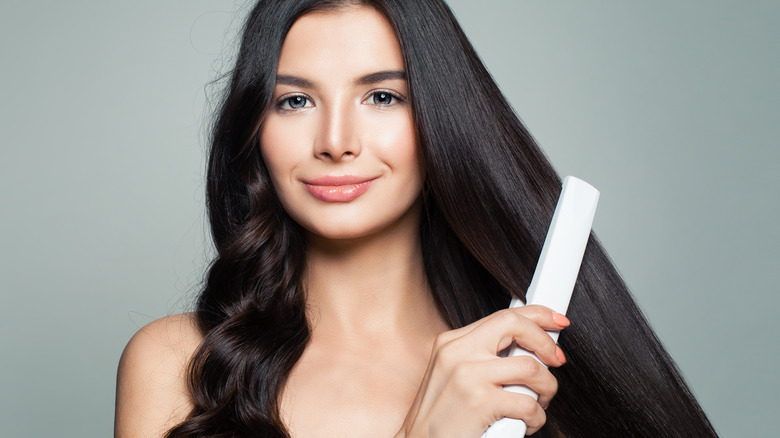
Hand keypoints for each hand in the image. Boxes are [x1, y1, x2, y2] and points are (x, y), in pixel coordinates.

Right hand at [396, 305, 567, 437]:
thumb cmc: (440, 420)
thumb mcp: (453, 377)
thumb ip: (483, 358)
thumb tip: (528, 348)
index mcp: (451, 343)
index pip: (502, 315)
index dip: (536, 315)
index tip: (556, 321)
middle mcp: (457, 352)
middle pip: (515, 325)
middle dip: (546, 342)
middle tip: (557, 360)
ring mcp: (468, 375)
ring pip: (531, 367)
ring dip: (546, 388)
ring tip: (538, 403)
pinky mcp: (480, 402)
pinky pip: (529, 403)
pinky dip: (537, 418)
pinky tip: (525, 424)